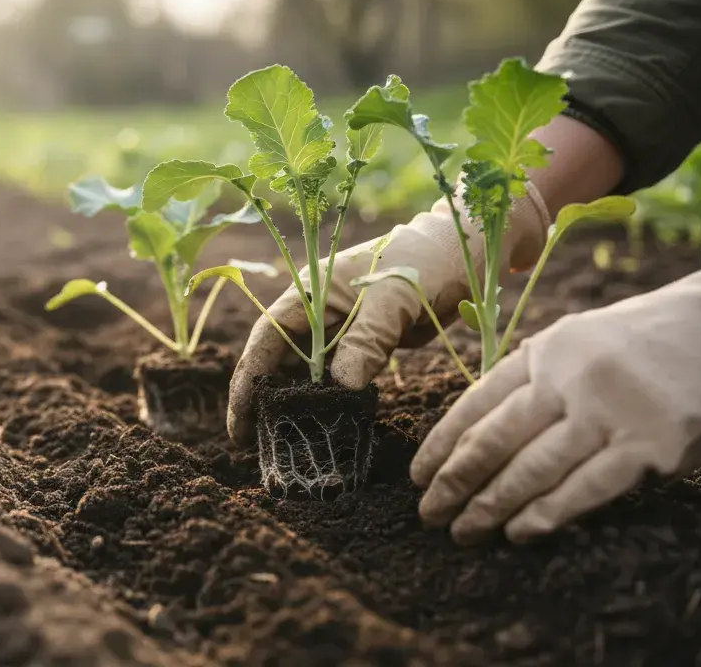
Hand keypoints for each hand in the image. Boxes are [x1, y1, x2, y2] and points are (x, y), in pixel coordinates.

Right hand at [226, 187, 549, 445]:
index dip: (248, 381)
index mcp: (308, 294)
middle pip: (278, 362)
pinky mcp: (363, 345)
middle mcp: (315, 314)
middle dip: (263, 401)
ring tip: (283, 445)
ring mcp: (338, 331)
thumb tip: (340, 388)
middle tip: (253, 446)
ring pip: (306, 374)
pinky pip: (337, 379)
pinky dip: (329, 402)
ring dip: (296, 406)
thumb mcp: (392, 299)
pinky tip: (325, 428)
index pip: (266, 340)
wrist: (460, 254)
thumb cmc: (422, 263)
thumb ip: (366, 340)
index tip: (239, 421)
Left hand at [411, 266, 700, 543]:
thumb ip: (531, 380)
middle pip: (493, 441)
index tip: (417, 477)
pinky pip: (585, 488)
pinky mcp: (650, 445)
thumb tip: (474, 435)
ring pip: (532, 469)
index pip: (475, 405)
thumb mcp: (576, 343)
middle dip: (454, 482)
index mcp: (542, 351)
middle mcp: (568, 379)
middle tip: (428, 515)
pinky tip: (519, 532)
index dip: (441, 446)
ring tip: (464, 531)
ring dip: (490, 506)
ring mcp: (608, 411)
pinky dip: (546, 514)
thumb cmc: (638, 345)